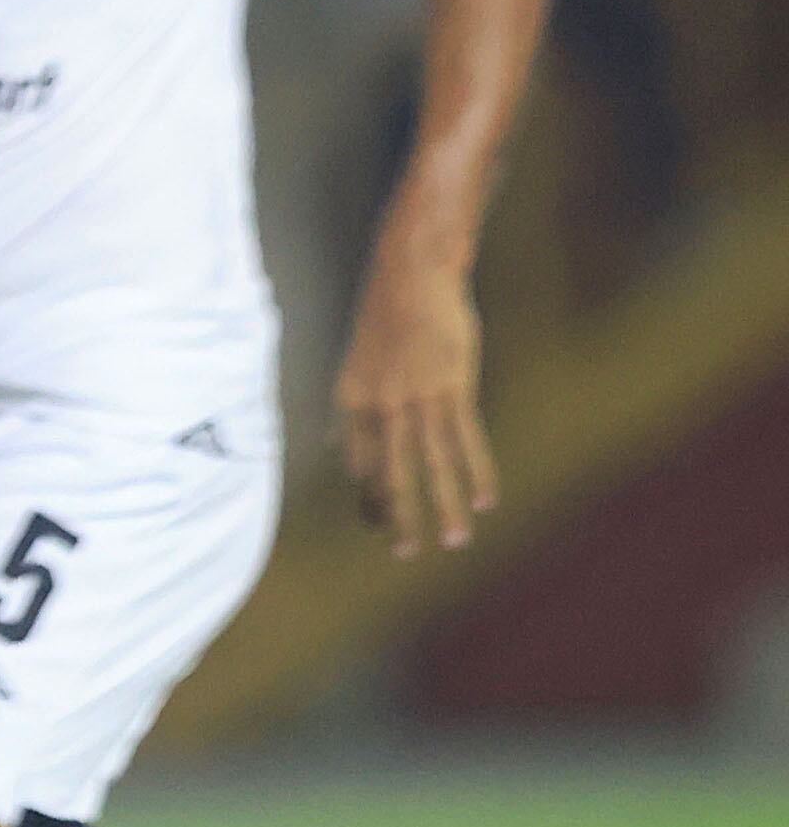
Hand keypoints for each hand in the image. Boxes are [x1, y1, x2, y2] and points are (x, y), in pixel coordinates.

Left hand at [334, 247, 494, 558]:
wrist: (411, 274)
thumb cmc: (386, 317)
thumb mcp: (358, 362)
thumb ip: (358, 406)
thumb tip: (340, 442)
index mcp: (349, 401)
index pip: (357, 464)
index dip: (367, 495)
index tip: (377, 522)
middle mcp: (379, 406)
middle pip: (390, 472)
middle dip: (399, 516)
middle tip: (405, 552)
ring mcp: (416, 398)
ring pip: (432, 464)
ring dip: (445, 507)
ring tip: (456, 541)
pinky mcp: (451, 388)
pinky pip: (465, 440)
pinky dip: (477, 471)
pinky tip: (486, 499)